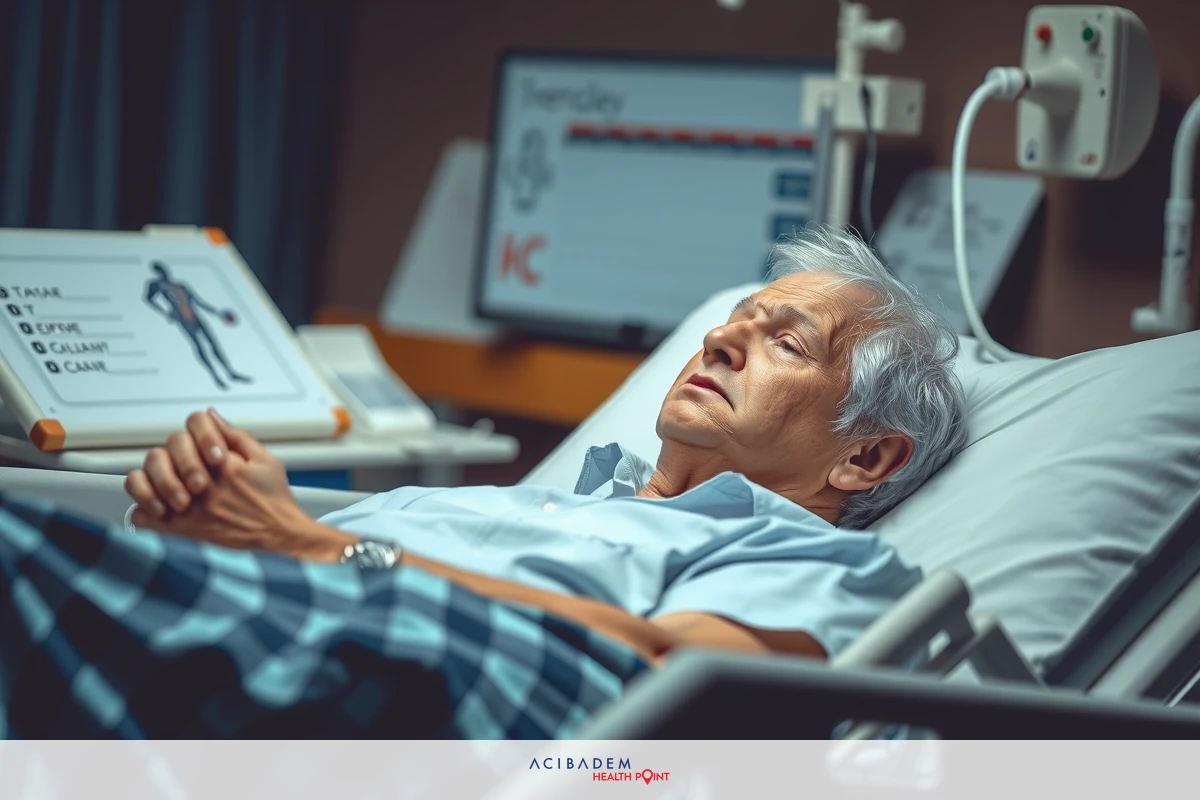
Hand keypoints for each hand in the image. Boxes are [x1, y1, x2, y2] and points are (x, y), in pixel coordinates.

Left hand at [124, 409, 354, 560]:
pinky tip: (160, 509)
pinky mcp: (179, 529)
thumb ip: (235, 435)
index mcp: (220, 463)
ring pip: (140, 482)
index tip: (211, 447)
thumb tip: (211, 417)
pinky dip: (144, 512)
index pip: (193, 426)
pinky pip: (141, 517)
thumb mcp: (264, 459)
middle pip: (160, 454)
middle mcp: (199, 484)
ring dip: (149, 482)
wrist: (278, 535)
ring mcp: (185, 507)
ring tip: (167, 487)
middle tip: (191, 472)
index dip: (200, 431)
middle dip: (171, 459)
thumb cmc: (273, 501)